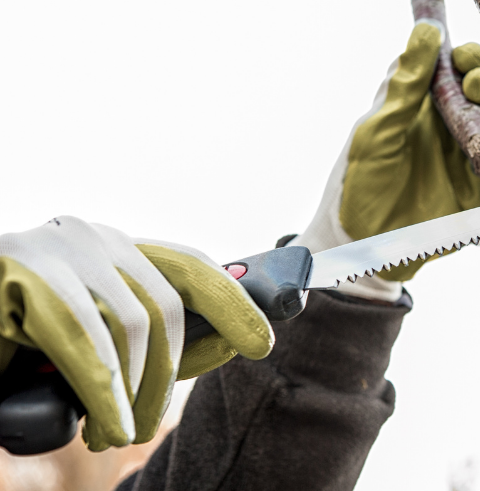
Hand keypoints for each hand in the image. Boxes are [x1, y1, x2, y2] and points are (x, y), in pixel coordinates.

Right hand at [0, 216, 272, 449]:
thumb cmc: (20, 342)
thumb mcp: (100, 341)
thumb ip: (156, 340)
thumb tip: (227, 345)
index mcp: (117, 250)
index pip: (191, 267)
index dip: (232, 303)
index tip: (262, 340)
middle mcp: (94, 239)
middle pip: (167, 305)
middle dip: (168, 377)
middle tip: (145, 425)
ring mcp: (57, 249)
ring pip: (131, 325)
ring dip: (132, 395)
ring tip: (113, 432)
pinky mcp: (20, 270)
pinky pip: (85, 341)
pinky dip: (105, 392)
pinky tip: (106, 425)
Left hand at [293, 21, 479, 295]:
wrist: (363, 243)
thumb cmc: (359, 181)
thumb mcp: (376, 130)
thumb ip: (403, 85)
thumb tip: (426, 30)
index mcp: (420, 105)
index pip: (450, 67)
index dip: (462, 57)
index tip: (462, 56)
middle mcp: (448, 125)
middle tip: (474, 85)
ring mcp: (466, 156)